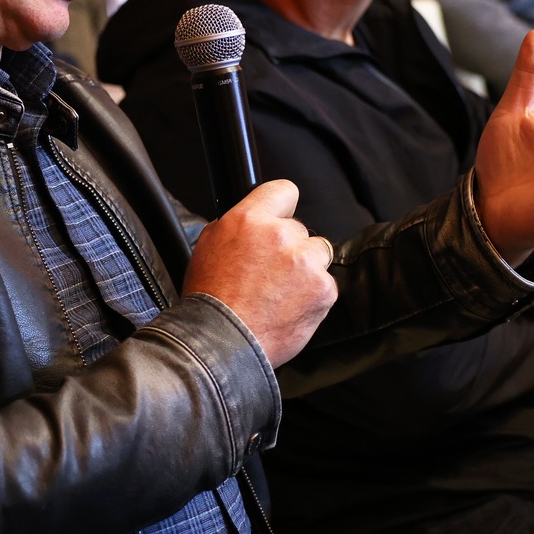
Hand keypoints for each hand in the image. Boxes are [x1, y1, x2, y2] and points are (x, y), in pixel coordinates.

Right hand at [183, 180, 337, 369]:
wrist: (223, 342)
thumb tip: (253, 221)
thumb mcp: (209, 246)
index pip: (284, 191)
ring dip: (305, 271)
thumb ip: (237, 226)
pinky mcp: (323, 289)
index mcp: (249, 219)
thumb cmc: (211, 300)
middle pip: (300, 230)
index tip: (281, 218)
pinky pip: (325, 284)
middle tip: (268, 275)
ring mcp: (305, 262)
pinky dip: (312, 297)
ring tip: (279, 294)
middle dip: (289, 249)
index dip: (282, 207)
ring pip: (317, 255)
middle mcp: (280, 235)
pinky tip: (289, 308)